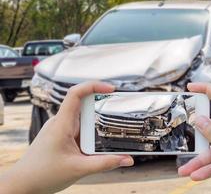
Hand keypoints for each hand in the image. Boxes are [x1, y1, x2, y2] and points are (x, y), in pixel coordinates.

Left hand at [0, 82, 133, 193]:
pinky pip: (77, 128)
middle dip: (99, 111)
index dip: (93, 86)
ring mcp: (59, 128)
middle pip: (83, 105)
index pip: (75, 94)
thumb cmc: (42, 175)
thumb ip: (105, 163)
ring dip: (93, 126)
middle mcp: (59, 122)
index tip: (110, 88)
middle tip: (113, 116)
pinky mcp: (60, 135)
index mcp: (61, 124)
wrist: (23, 184)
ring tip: (96, 142)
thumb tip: (127, 159)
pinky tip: (89, 147)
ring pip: (81, 119)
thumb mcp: (79, 169)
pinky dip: (87, 134)